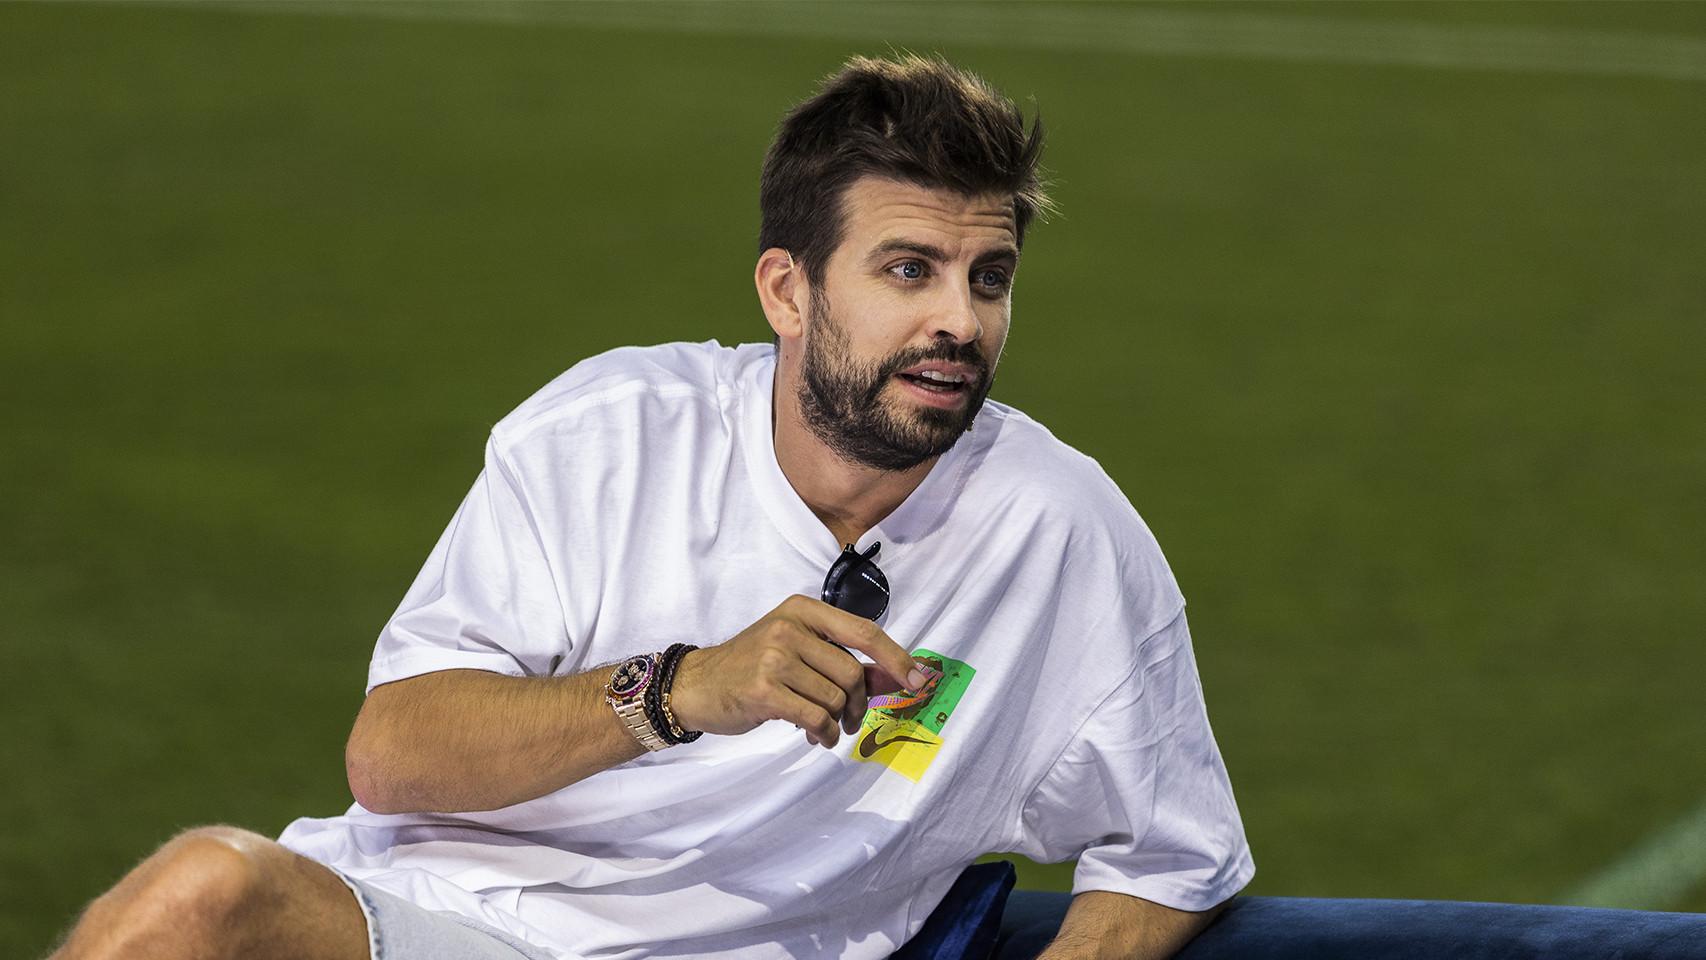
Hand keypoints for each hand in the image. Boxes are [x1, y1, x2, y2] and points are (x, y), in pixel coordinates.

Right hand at [668, 595, 927, 747]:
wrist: (696, 684)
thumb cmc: (753, 667)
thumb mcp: (800, 653)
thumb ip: (849, 663)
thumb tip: (903, 679)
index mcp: (804, 609)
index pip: (864, 632)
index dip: (896, 658)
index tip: (918, 682)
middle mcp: (790, 627)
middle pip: (852, 673)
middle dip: (859, 705)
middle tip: (850, 722)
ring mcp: (774, 657)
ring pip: (835, 698)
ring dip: (837, 723)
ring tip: (823, 729)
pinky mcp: (763, 689)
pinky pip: (815, 718)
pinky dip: (822, 734)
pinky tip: (814, 737)